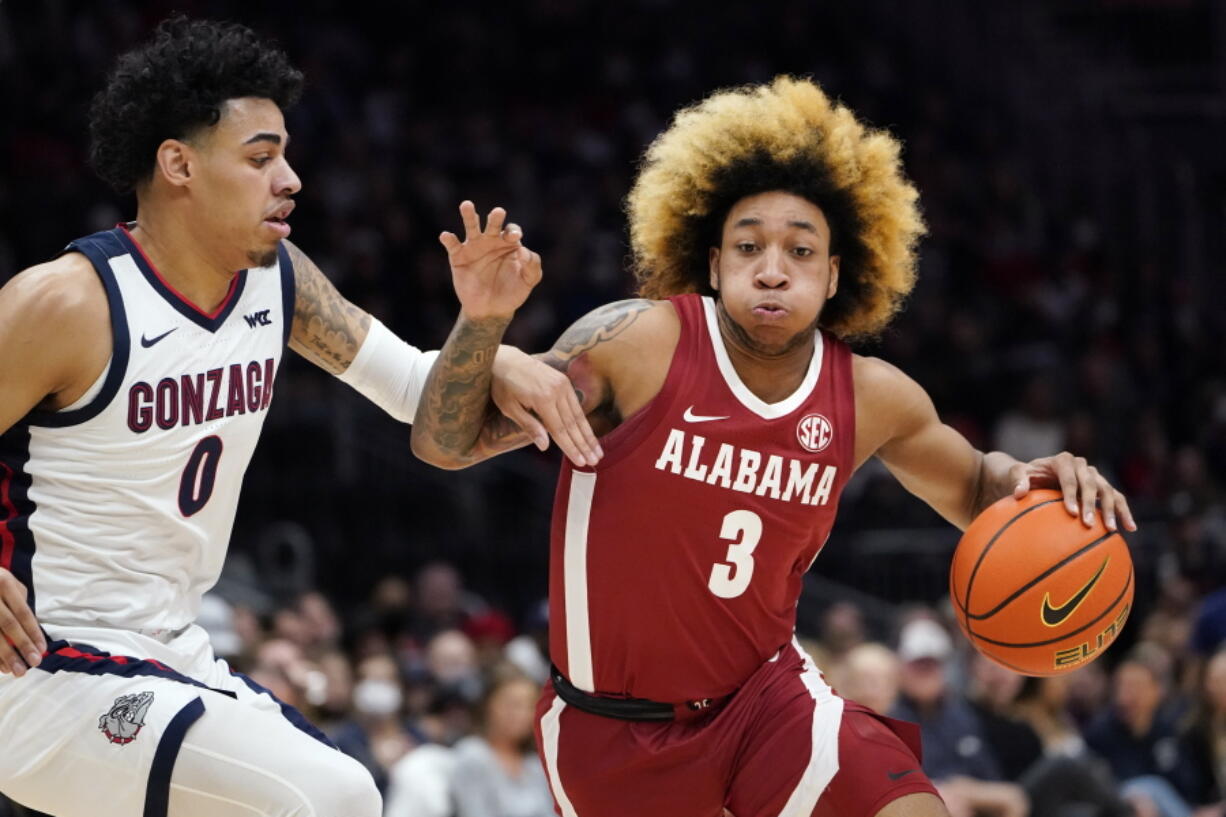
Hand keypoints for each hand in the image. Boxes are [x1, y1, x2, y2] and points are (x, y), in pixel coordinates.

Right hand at [0, 567, 44, 676]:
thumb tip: (31, 627)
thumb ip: (19, 599)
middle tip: (34, 664)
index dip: (33, 632)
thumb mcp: (7, 579)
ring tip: (16, 671)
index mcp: (3, 583)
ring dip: (4, 655)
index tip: (42, 650)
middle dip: (22, 645)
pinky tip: (0, 666)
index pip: (22, 612)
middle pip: (8, 624)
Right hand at [439, 201, 541, 320]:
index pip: (512, 231)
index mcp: (509, 243)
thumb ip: (532, 265)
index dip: (513, 232)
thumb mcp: (528, 280)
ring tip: (467, 205)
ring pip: (472, 227)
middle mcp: (491, 241)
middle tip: (499, 212)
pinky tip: (446, 236)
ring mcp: (474, 247)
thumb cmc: (512, 292)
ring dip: (469, 216)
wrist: (491, 310)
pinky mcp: (458, 257)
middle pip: (493, 225)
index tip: (514, 237)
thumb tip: (523, 250)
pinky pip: (453, 245)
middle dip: (496, 218)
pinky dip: (449, 239)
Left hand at [491, 348, 602, 466]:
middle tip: (595, 461)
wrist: (506, 359)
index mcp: (542, 399)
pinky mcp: (564, 380)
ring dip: (588, 435)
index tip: (580, 462)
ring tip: (598, 452)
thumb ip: (530, 426)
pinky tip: (589, 433)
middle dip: (585, 444)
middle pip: (573, 424)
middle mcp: (557, 391)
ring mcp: (562, 384)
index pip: (560, 429)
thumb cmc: (503, 385)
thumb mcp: (510, 408)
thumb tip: (545, 446)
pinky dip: (583, 421)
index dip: (571, 447)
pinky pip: (576, 404)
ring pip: (578, 415)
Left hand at [1009, 451, 1136, 531]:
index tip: (1072, 513)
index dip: (1071, 495)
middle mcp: (1082, 465)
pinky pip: (1117, 498)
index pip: (1069, 478)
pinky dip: (1124, 512)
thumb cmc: (1026, 476)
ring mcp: (1094, 475)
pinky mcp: (1102, 487)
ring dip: (1112, 510)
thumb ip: (1017, 480)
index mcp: (1063, 460)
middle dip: (1091, 505)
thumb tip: (1018, 493)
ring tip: (1112, 529)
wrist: (1038, 475)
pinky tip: (1130, 528)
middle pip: (1090, 484)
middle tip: (1089, 525)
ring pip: (1108, 491)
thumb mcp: (1017, 474)